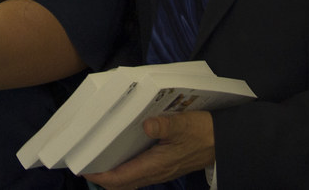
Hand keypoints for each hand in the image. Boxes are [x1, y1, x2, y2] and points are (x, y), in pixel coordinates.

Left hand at [83, 111, 214, 189]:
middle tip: (85, 164)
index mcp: (156, 165)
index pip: (122, 178)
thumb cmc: (203, 132)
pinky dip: (125, 170)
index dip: (101, 176)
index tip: (84, 169)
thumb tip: (146, 125)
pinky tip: (120, 154)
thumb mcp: (184, 124)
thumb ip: (165, 126)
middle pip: (122, 183)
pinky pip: (139, 174)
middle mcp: (156, 173)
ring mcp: (160, 172)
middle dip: (103, 178)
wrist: (224, 143)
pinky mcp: (165, 167)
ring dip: (113, 175)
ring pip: (130, 180)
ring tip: (98, 160)